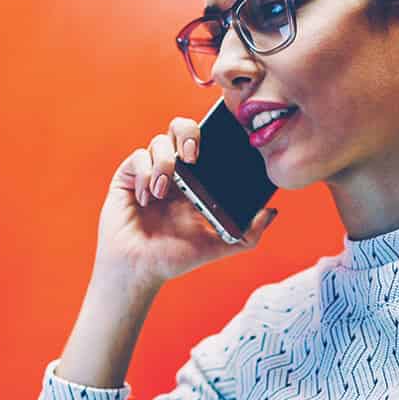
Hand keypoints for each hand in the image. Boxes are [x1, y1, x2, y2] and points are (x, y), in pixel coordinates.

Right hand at [97, 116, 277, 288]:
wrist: (140, 271)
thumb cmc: (175, 258)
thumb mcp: (218, 245)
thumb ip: (248, 233)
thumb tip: (271, 212)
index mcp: (195, 180)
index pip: (206, 143)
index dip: (213, 134)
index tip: (221, 145)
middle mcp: (173, 172)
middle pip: (181, 128)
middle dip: (188, 134)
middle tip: (193, 157)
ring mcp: (149, 173)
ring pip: (159, 141)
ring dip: (164, 162)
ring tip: (163, 190)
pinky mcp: (127, 178)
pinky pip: (137, 158)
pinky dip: (144, 174)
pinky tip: (147, 198)